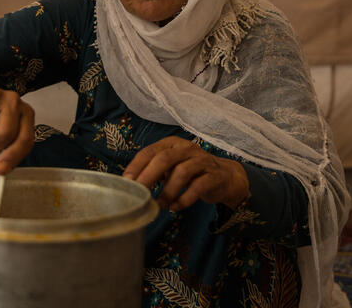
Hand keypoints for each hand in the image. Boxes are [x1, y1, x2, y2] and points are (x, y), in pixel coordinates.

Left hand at [123, 136, 248, 210]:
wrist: (224, 177)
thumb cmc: (191, 172)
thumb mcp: (171, 167)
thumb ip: (153, 171)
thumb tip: (129, 185)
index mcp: (172, 143)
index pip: (150, 151)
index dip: (137, 166)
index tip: (126, 182)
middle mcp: (186, 148)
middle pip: (165, 158)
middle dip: (149, 176)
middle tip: (140, 193)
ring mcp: (202, 161)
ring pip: (182, 172)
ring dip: (168, 191)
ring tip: (160, 205)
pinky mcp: (214, 176)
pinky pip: (198, 187)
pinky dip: (185, 199)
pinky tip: (176, 207)